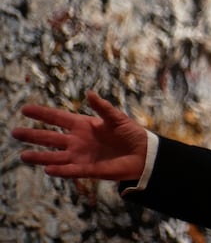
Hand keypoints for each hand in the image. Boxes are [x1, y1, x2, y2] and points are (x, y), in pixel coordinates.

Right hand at [11, 91, 146, 180]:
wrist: (143, 153)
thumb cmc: (130, 133)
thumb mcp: (117, 118)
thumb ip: (103, 107)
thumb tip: (90, 93)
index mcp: (84, 125)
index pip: (59, 119)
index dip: (43, 114)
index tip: (25, 109)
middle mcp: (78, 141)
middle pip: (52, 138)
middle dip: (34, 135)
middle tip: (15, 132)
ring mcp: (82, 156)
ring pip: (56, 157)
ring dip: (40, 156)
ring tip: (23, 155)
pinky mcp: (90, 169)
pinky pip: (72, 170)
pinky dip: (61, 170)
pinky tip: (48, 169)